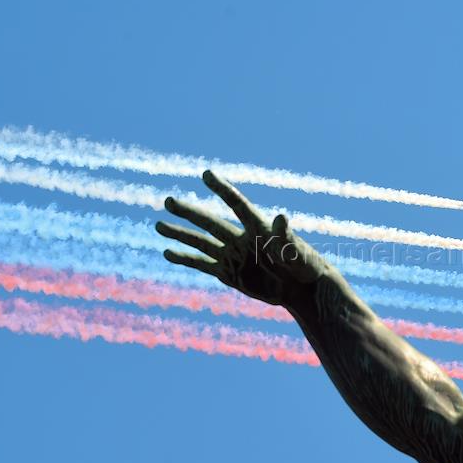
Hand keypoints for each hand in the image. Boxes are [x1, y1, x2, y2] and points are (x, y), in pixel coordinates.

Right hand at [156, 170, 326, 306]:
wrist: (302, 287)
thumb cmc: (304, 265)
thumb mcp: (296, 251)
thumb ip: (286, 236)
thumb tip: (282, 216)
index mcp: (258, 227)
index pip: (236, 204)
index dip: (222, 190)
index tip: (207, 174)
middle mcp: (241, 238)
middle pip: (210, 222)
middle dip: (189, 212)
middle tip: (168, 201)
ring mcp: (233, 255)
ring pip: (201, 242)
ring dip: (180, 234)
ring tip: (158, 225)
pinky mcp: (229, 273)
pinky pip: (202, 264)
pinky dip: (185, 259)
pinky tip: (167, 252)